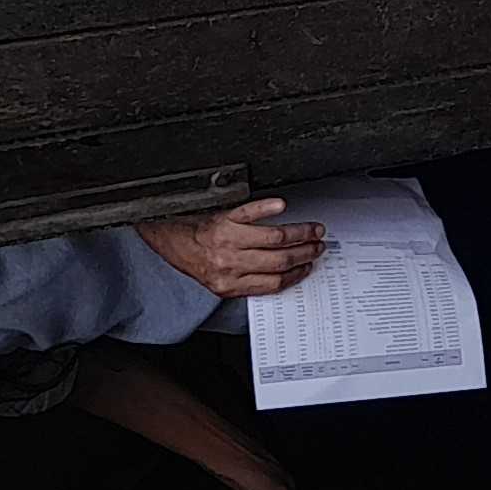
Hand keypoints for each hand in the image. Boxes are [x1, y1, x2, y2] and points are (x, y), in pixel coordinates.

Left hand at [137, 199, 326, 299]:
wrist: (173, 242)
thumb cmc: (197, 260)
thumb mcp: (220, 282)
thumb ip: (248, 283)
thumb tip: (282, 276)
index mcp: (230, 283)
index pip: (273, 281)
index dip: (296, 274)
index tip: (308, 266)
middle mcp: (230, 263)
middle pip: (279, 259)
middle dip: (304, 252)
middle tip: (317, 245)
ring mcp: (229, 240)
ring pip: (273, 238)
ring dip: (298, 233)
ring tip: (312, 230)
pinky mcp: (225, 219)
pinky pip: (250, 213)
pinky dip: (268, 208)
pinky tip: (281, 206)